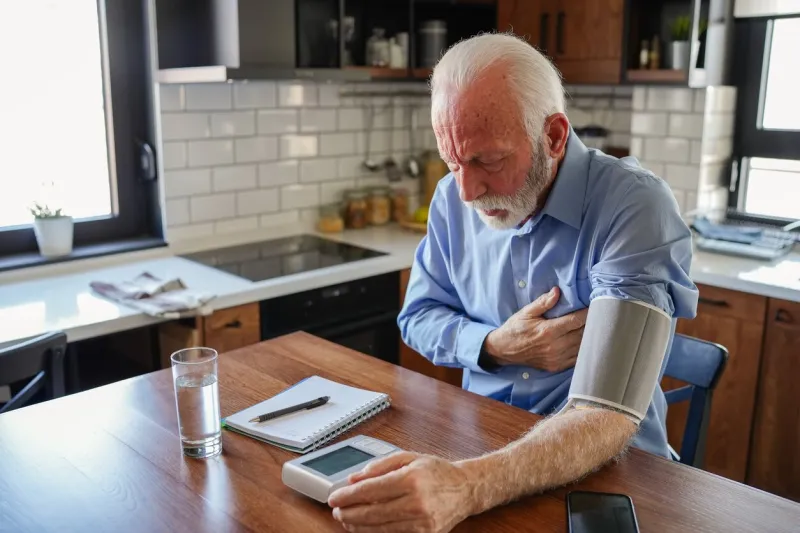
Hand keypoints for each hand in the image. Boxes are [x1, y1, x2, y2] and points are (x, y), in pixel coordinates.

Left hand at [328, 451, 472, 532]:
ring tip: (346, 520)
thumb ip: (380, 466)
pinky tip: (364, 528)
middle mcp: (417, 501)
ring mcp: (422, 521)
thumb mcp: (409, 458)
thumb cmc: (437, 471)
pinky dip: (376, 532)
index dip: (348, 496)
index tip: (334, 498)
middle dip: (349, 513)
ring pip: (380, 528)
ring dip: (358, 526)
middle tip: (336, 511)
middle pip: (372, 512)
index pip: (371, 490)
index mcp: (412, 478)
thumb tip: (354, 478)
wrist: (466, 489)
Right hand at [483, 287, 586, 371]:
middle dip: (592, 325)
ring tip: (595, 328)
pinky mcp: (556, 366)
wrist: (503, 350)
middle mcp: (555, 346)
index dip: (588, 313)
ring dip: (589, 338)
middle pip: (582, 334)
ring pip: (582, 348)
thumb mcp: (526, 312)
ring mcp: (556, 358)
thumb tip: (557, 291)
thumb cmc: (515, 328)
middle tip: (599, 316)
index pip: (576, 321)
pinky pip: (576, 359)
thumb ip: (543, 302)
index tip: (595, 306)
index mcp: (548, 330)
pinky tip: (585, 342)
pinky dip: (583, 350)